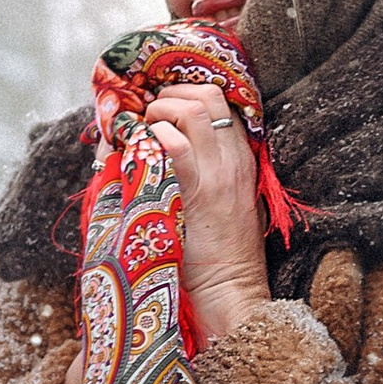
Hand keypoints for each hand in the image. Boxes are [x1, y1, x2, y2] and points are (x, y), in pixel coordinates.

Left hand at [143, 83, 271, 348]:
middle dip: (169, 94)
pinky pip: (174, 145)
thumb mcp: (222, 203)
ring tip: (143, 131)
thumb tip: (161, 147)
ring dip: (158, 111)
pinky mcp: (200, 191)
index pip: (221, 102)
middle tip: (147, 113)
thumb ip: (202, 172)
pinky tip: (140, 151)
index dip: (185, 93)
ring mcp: (220, 172)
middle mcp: (235, 159)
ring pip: (192, 109)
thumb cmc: (219, 255)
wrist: (230, 290)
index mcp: (242, 159)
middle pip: (208, 95)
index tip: (160, 105)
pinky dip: (152, 138)